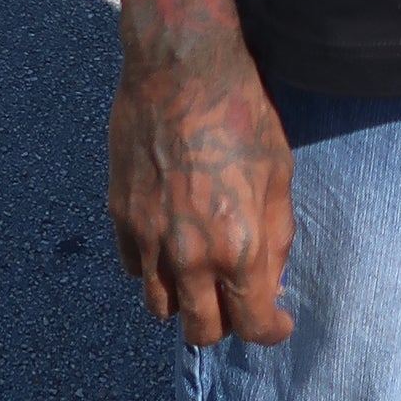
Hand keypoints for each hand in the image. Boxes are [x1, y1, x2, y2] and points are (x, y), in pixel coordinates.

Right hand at [108, 36, 295, 344]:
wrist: (182, 69)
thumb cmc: (241, 114)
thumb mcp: (279, 174)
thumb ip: (276, 236)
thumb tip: (271, 278)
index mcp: (239, 246)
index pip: (254, 325)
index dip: (272, 330)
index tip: (278, 321)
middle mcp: (191, 255)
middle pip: (202, 332)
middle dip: (225, 325)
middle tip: (237, 301)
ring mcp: (149, 239)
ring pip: (160, 308)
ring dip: (183, 302)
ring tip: (200, 278)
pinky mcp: (121, 217)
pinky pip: (133, 269)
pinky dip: (152, 269)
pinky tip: (169, 245)